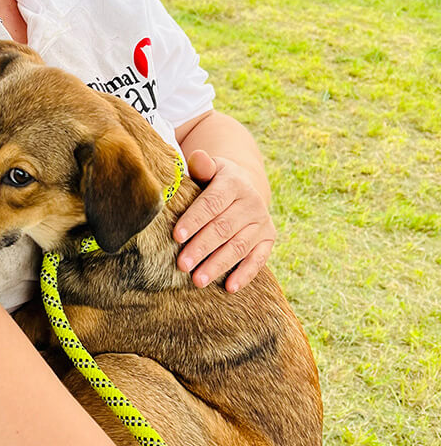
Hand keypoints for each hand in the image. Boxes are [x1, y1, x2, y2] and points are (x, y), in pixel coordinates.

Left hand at [174, 150, 274, 292]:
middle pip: (224, 228)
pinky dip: (245, 274)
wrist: (245, 186)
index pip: (212, 203)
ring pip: (239, 246)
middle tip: (181, 265)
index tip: (177, 236)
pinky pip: (258, 259)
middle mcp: (251, 202)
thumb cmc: (214, 181)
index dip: (195, 220)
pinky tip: (230, 288)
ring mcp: (262, 222)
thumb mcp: (210, 169)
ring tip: (197, 280)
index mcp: (234, 183)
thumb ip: (202, 166)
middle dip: (201, 248)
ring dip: (218, 265)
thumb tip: (196, 157)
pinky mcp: (269, 239)